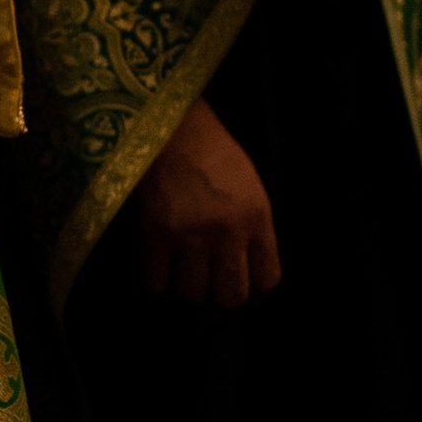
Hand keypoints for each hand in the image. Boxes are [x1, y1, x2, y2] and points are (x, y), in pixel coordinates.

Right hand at [132, 100, 279, 308]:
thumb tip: (246, 267)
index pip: (267, 280)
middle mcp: (228, 233)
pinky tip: (155, 263)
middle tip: (208, 279)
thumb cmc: (211, 151)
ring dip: (185, 285)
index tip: (239, 282)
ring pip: (192, 294)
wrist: (169, 125)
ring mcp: (190, 236)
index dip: (253, 289)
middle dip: (219, 293)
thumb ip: (252, 227)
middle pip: (230, 297)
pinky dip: (154, 279)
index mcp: (256, 218)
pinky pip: (154, 283)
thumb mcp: (250, 186)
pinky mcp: (154, 234)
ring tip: (179, 268)